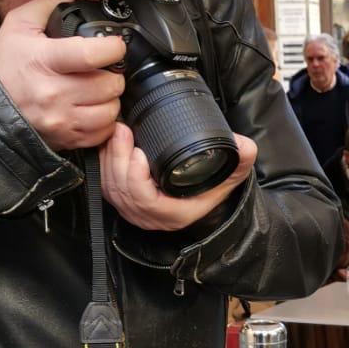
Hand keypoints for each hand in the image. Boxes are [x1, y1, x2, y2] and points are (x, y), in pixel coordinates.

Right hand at [0, 0, 127, 151]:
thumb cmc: (6, 65)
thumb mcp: (21, 24)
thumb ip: (54, 1)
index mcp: (45, 61)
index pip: (94, 54)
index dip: (114, 47)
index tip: (114, 45)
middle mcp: (55, 94)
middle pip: (110, 84)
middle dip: (113, 73)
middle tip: (103, 69)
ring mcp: (62, 120)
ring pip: (111, 110)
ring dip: (110, 98)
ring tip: (97, 88)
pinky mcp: (67, 139)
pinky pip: (103, 131)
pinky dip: (104, 120)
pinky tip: (92, 108)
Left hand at [99, 122, 254, 231]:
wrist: (202, 197)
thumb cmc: (213, 188)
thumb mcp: (231, 175)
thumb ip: (240, 160)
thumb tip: (244, 146)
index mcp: (175, 214)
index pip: (147, 202)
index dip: (137, 179)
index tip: (139, 152)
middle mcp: (152, 217)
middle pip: (123, 192)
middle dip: (118, 159)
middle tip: (122, 130)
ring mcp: (135, 211)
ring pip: (111, 189)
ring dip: (109, 159)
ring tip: (116, 131)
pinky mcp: (123, 202)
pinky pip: (105, 186)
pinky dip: (104, 163)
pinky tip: (108, 142)